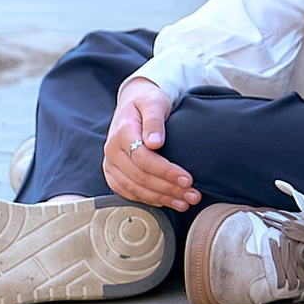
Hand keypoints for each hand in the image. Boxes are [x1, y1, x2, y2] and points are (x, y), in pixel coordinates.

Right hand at [102, 78, 197, 210]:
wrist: (135, 101)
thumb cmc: (148, 101)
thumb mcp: (154, 102)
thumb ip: (154, 120)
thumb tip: (155, 142)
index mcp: (122, 132)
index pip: (144, 159)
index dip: (166, 171)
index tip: (188, 179)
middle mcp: (112, 150)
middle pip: (139, 177)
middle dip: (168, 189)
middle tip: (193, 195)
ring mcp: (111, 162)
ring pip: (133, 188)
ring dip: (160, 198)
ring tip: (184, 203)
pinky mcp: (113, 171)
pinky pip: (126, 191)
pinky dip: (146, 199)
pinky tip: (165, 202)